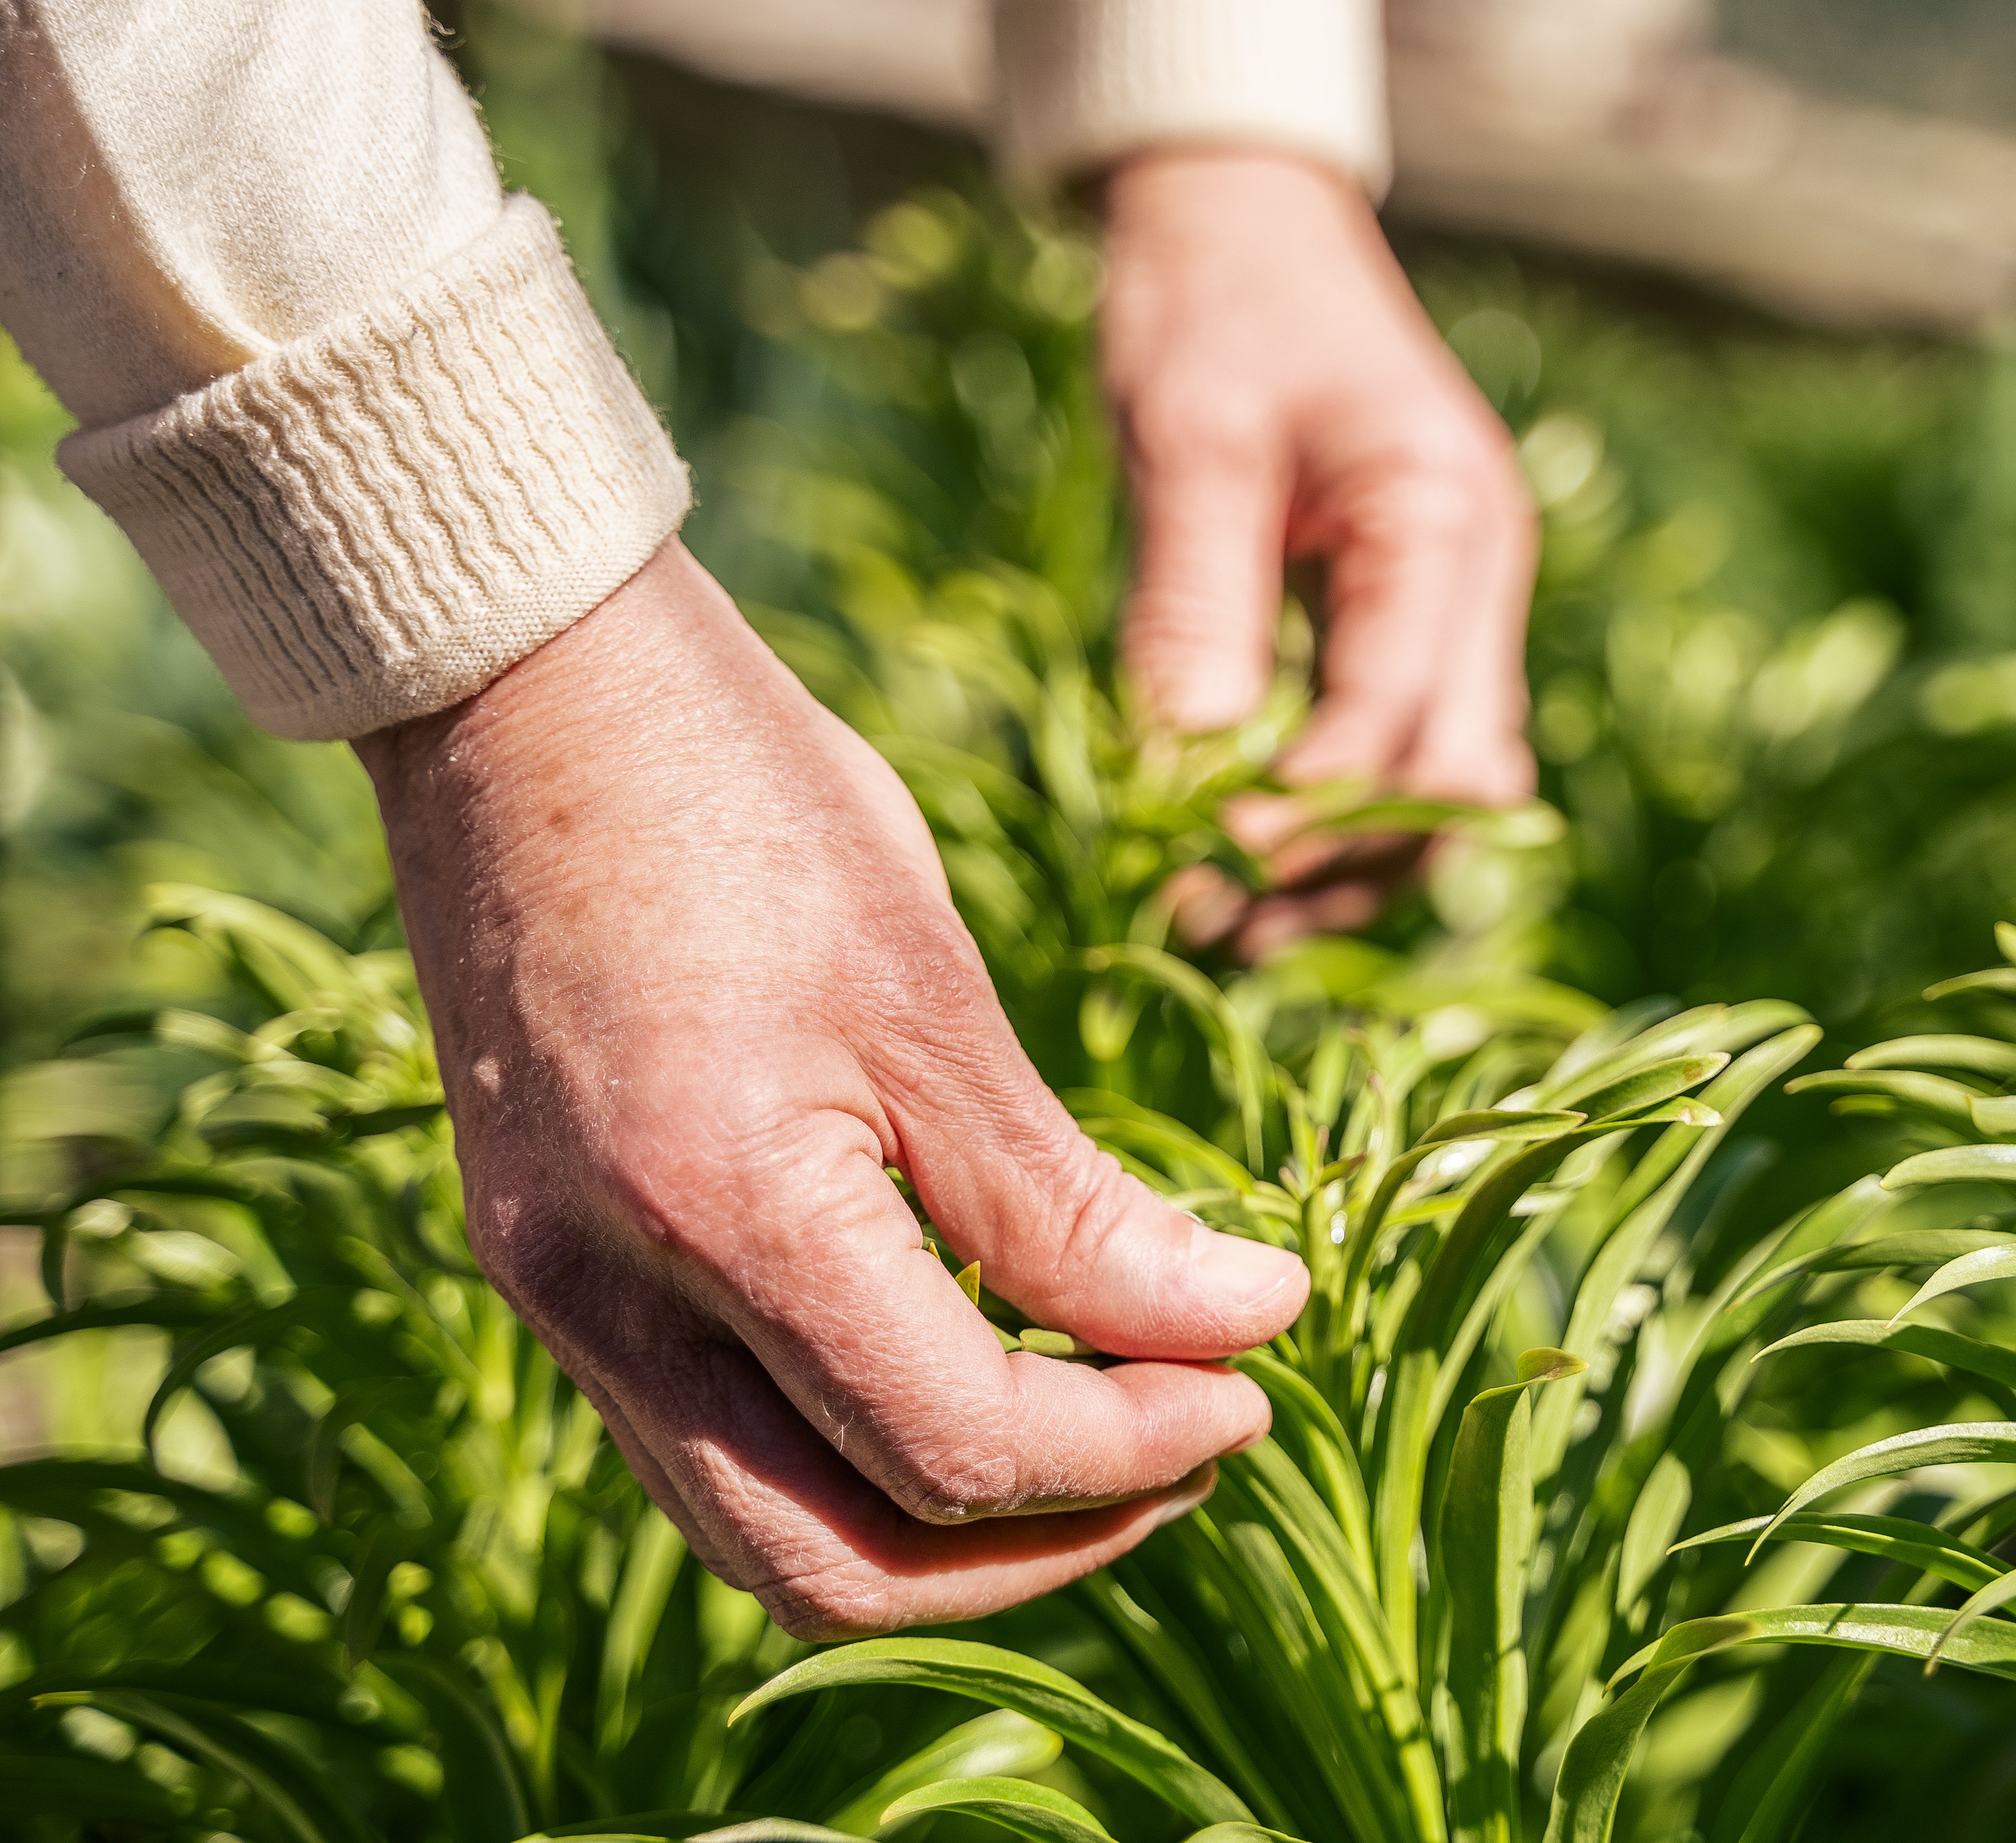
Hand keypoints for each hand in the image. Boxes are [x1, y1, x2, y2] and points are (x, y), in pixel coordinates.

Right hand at [354, 542, 1306, 1638]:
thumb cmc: (741, 798)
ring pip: (760, 1529)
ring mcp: (554, 1293)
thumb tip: (1246, 1322)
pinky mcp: (546, 1260)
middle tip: (1189, 1450)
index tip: (1255, 1376)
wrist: (520, 688)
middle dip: (1039, 1545)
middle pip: (836, 1567)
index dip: (1132, 1448)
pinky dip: (848, 1448)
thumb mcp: (933, 991)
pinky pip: (705, 1439)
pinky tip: (962, 1359)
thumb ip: (1070, 1203)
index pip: (954, 1445)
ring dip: (941, 1522)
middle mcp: (602, 1299)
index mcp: (719, 1212)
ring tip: (1098, 1434)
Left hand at [1101, 149, 1536, 950]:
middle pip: (1460, 778)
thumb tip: (1185, 772)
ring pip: (1449, 786)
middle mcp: (1479, 573)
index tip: (1203, 876)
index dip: (1311, 816)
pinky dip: (1345, 820)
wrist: (1240, 221)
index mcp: (1444, 518)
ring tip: (1230, 927)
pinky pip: (1409, 750)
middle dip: (1347, 863)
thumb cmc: (1210, 306)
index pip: (1401, 716)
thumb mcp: (1188, 442)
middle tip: (1213, 923)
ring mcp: (1461, 601)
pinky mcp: (1417, 620)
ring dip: (1353, 866)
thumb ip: (1196, 605)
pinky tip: (1257, 861)